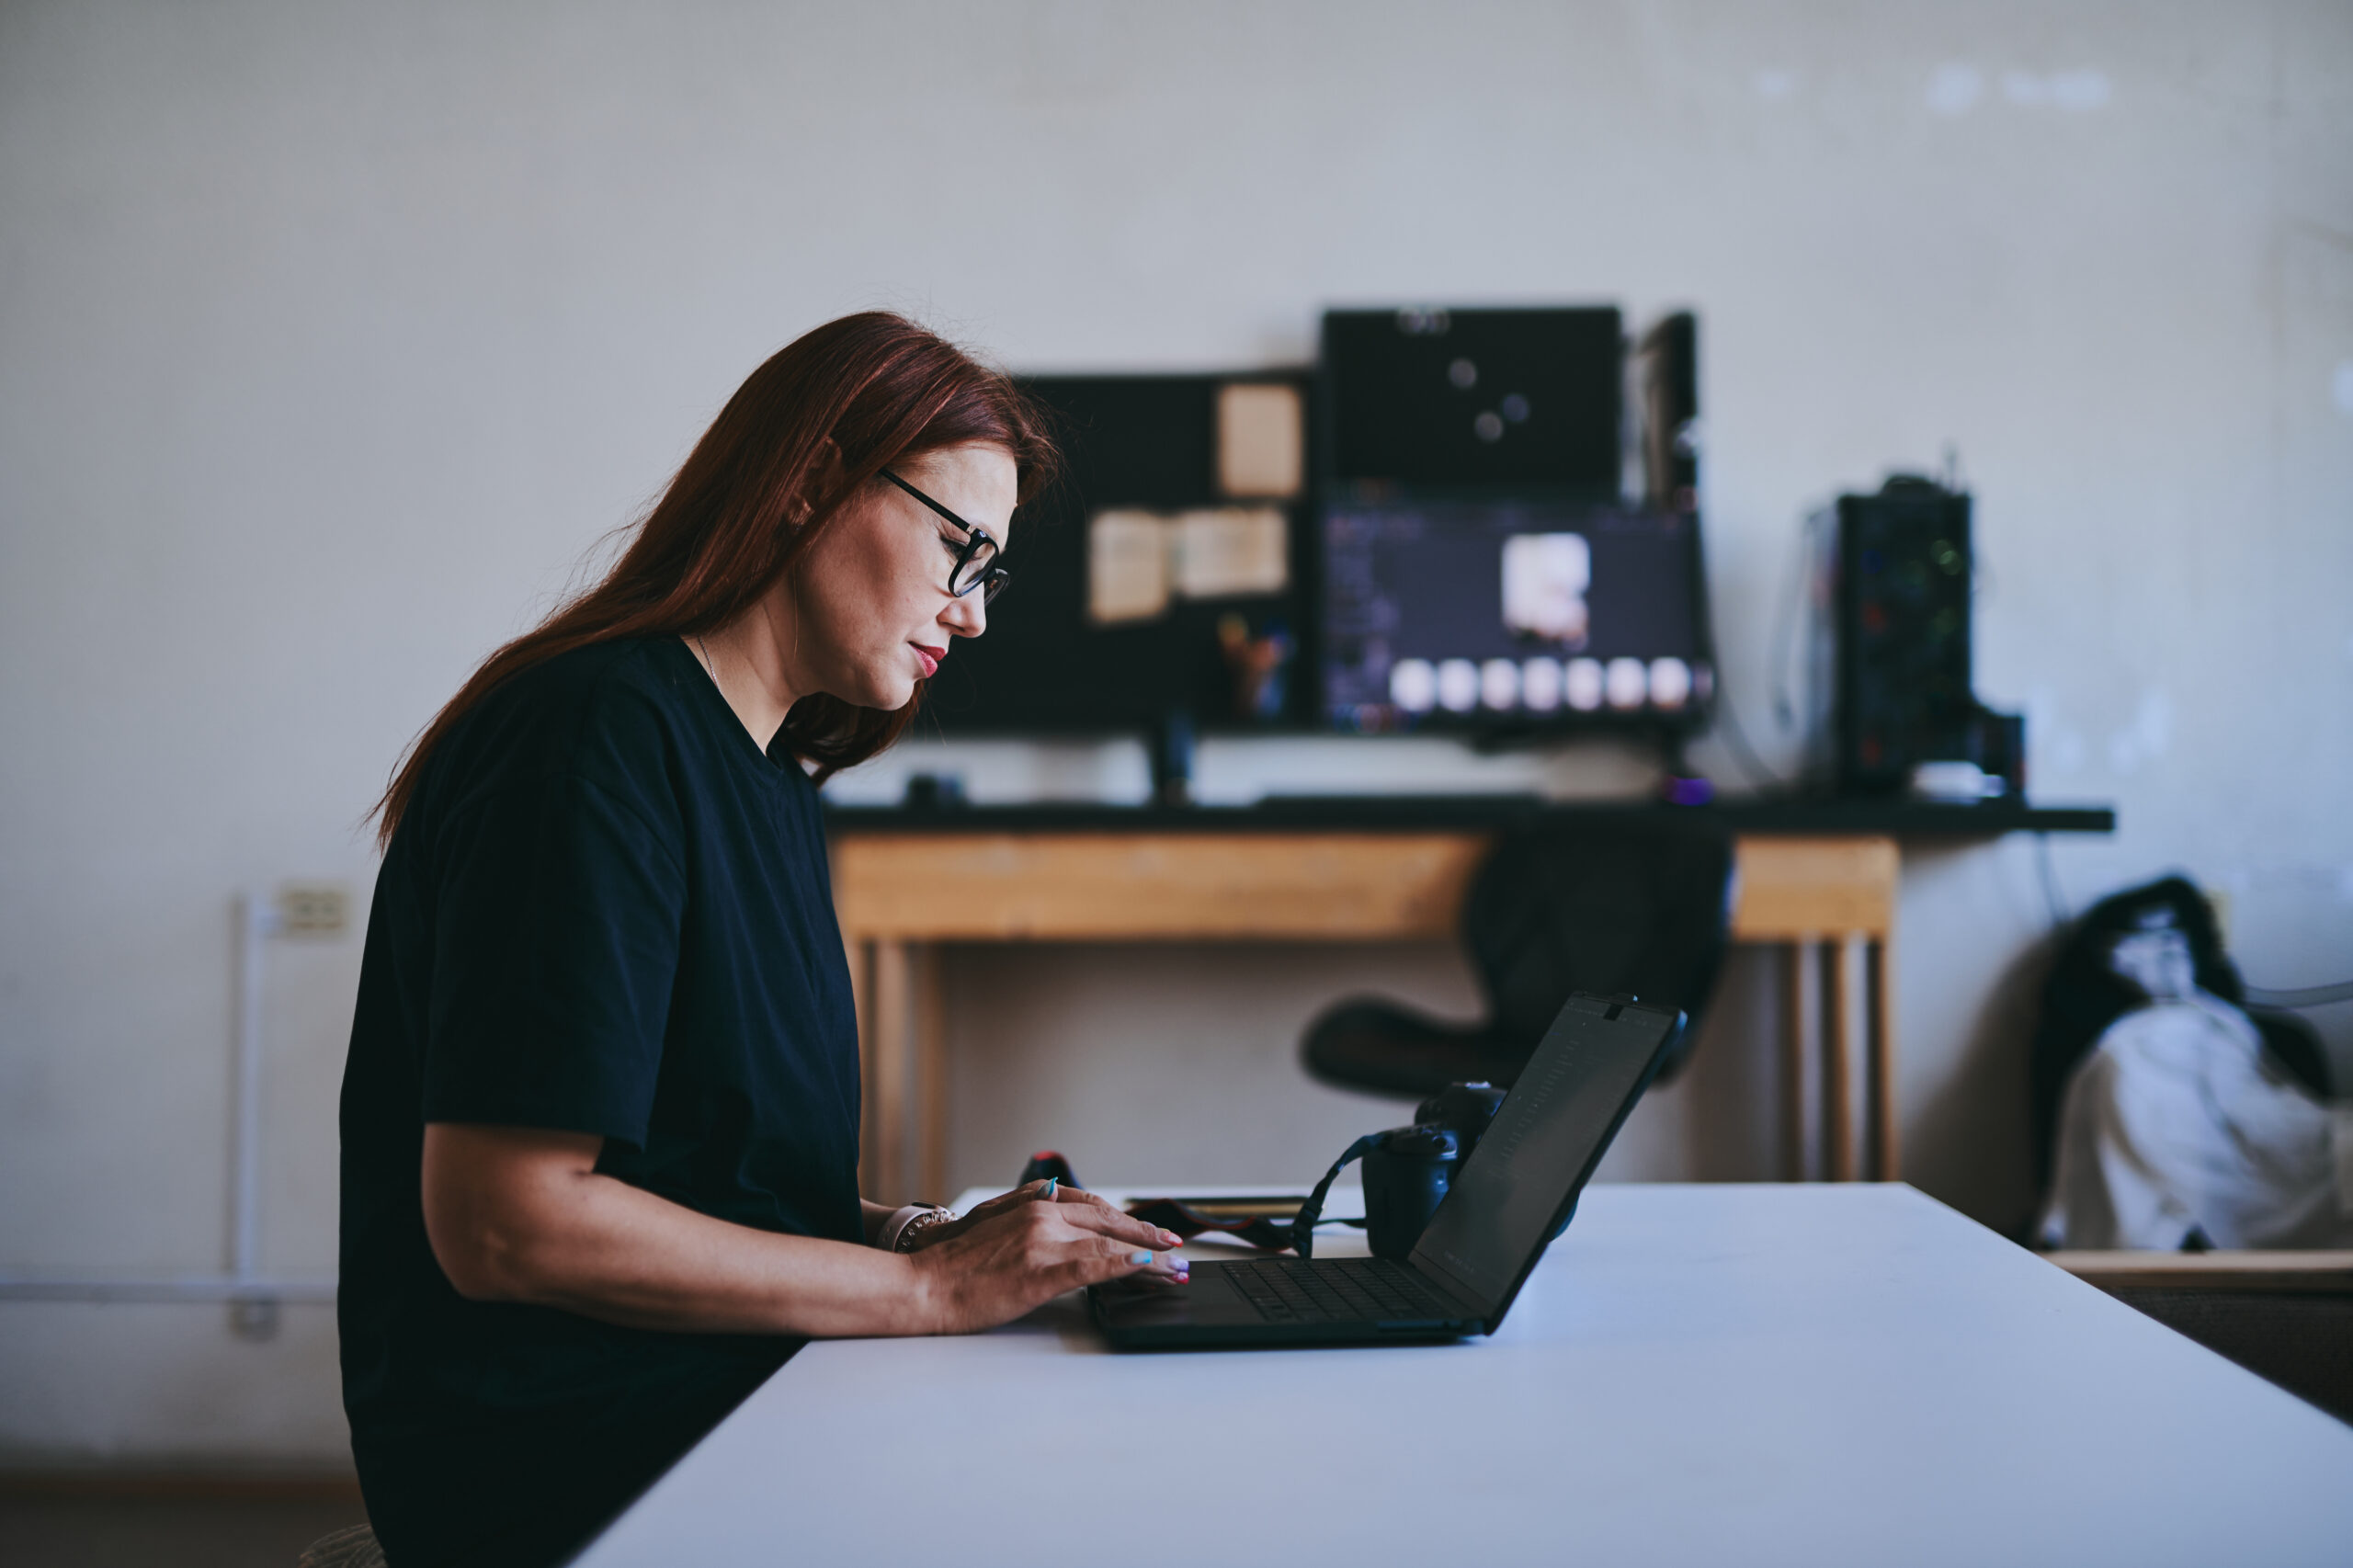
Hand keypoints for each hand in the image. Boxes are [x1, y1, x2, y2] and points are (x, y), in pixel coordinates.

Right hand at [908, 1181, 1186, 1333]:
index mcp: (1031, 1202)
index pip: (1093, 1207)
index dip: (1126, 1219)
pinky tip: (1146, 1268)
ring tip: (1173, 1267)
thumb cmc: (951, 1262)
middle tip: (1175, 1246)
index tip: (1149, 1231)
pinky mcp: (1042, 1271)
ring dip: (1149, 1256)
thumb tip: (1057, 1199)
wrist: (922, 1285)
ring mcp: (1044, 1241)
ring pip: (1111, 1244)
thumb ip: (1026, 1209)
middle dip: (1147, 1235)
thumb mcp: (990, 1219)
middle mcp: (1042, 1213)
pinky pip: (1096, 1266)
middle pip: (1110, 1222)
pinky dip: (1126, 1266)